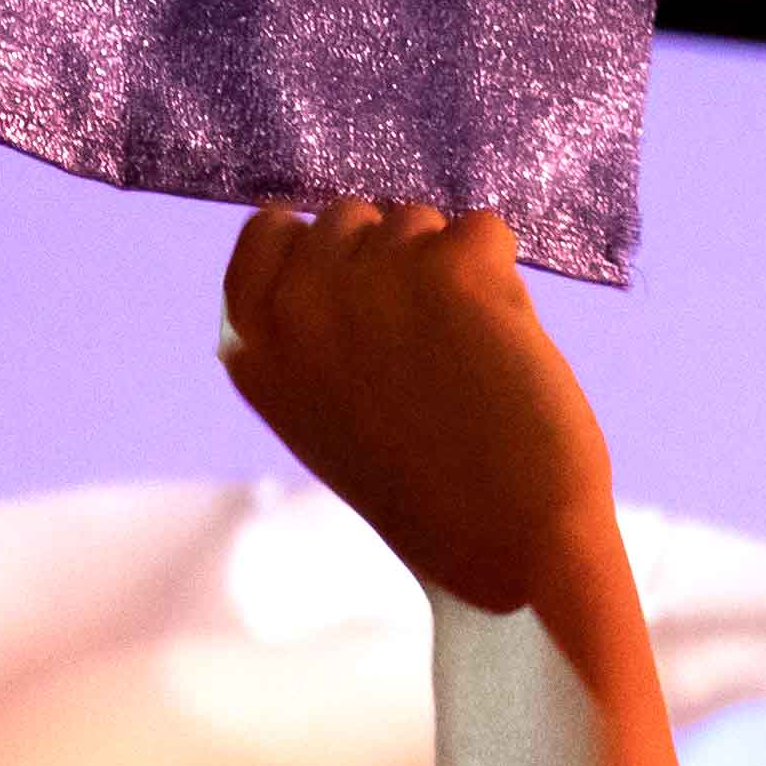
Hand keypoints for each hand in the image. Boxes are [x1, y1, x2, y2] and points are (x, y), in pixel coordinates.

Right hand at [215, 201, 614, 618]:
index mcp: (254, 348)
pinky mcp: (451, 265)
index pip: (269, 231)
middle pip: (348, 216)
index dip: (326, 253)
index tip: (362, 307)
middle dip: (392, 263)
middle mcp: (299, 305)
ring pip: (418, 222)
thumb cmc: (430, 495)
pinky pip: (484, 231)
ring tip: (462, 369)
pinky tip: (500, 355)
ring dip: (449, 276)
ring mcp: (372, 279)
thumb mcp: (328, 416)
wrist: (511, 550)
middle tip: (420, 359)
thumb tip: (346, 240)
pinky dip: (503, 282)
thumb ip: (313, 331)